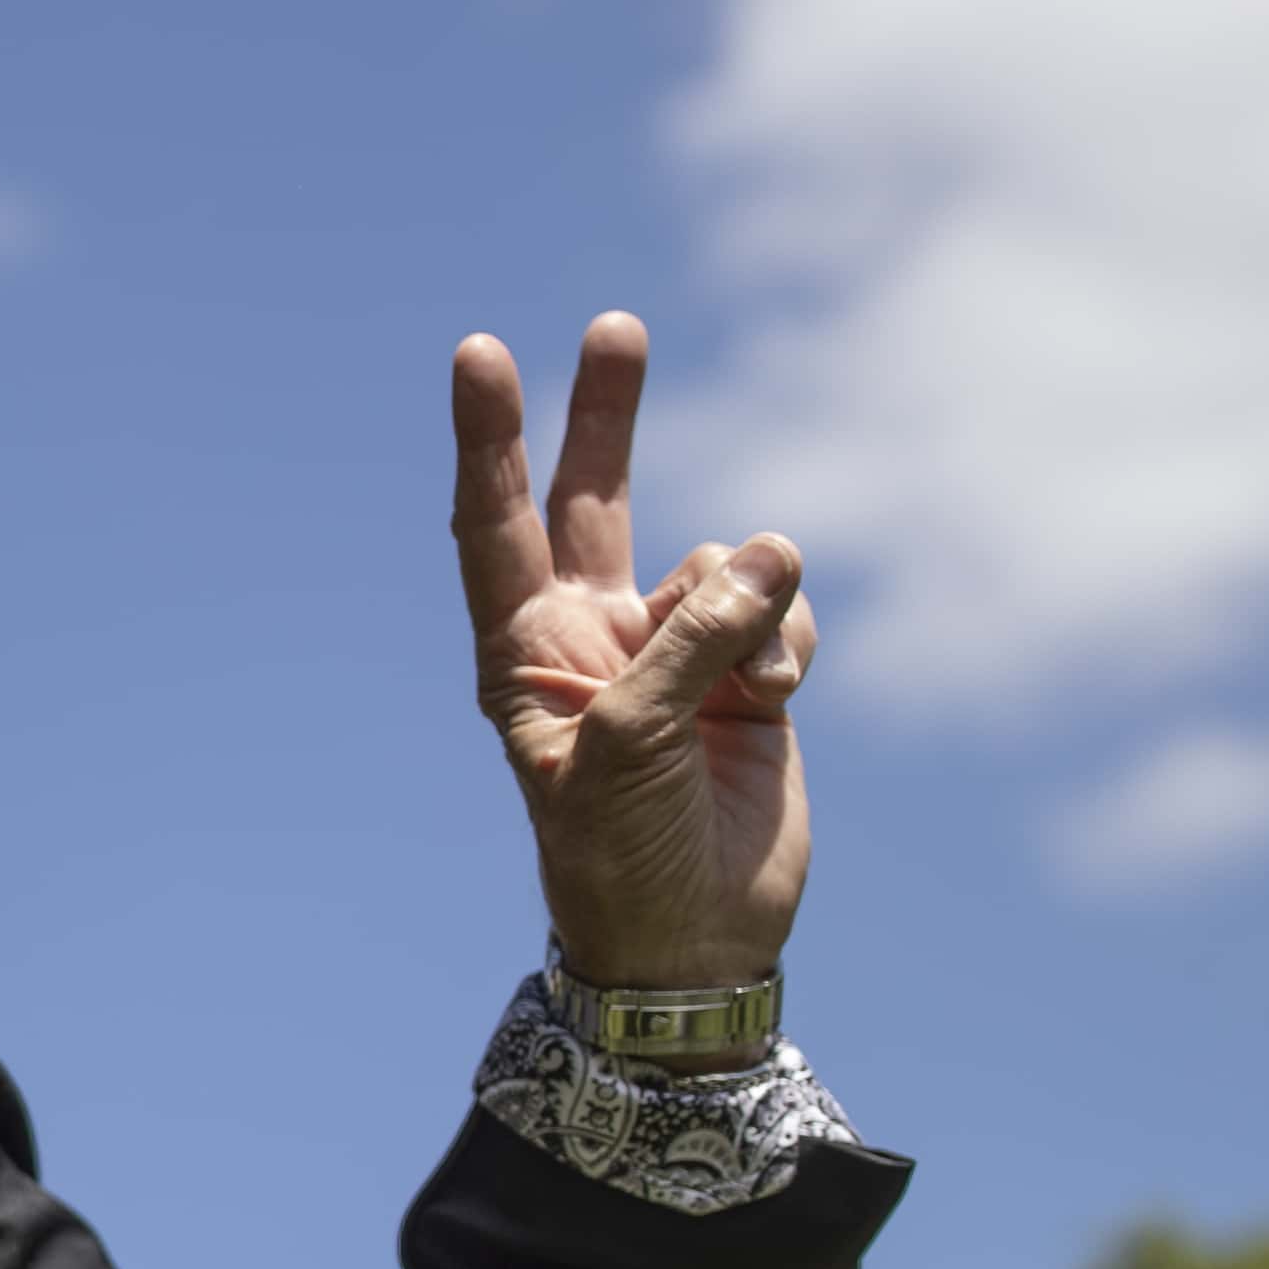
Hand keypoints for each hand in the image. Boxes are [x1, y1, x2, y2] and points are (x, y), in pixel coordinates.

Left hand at [448, 314, 812, 1014]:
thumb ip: (691, 643)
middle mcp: (594, 638)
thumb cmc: (623, 856)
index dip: (492, 440)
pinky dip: (788, 643)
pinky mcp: (751, 674)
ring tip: (747, 690)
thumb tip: (769, 551)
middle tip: (615, 325)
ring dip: (746, 607)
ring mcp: (676, 651)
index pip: (496, 524)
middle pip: (596, 497)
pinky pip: (782, 610)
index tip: (480, 353)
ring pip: (725, 563)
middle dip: (606, 416)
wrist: (697, 942)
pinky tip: (775, 702)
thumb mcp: (632, 748)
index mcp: (526, 652)